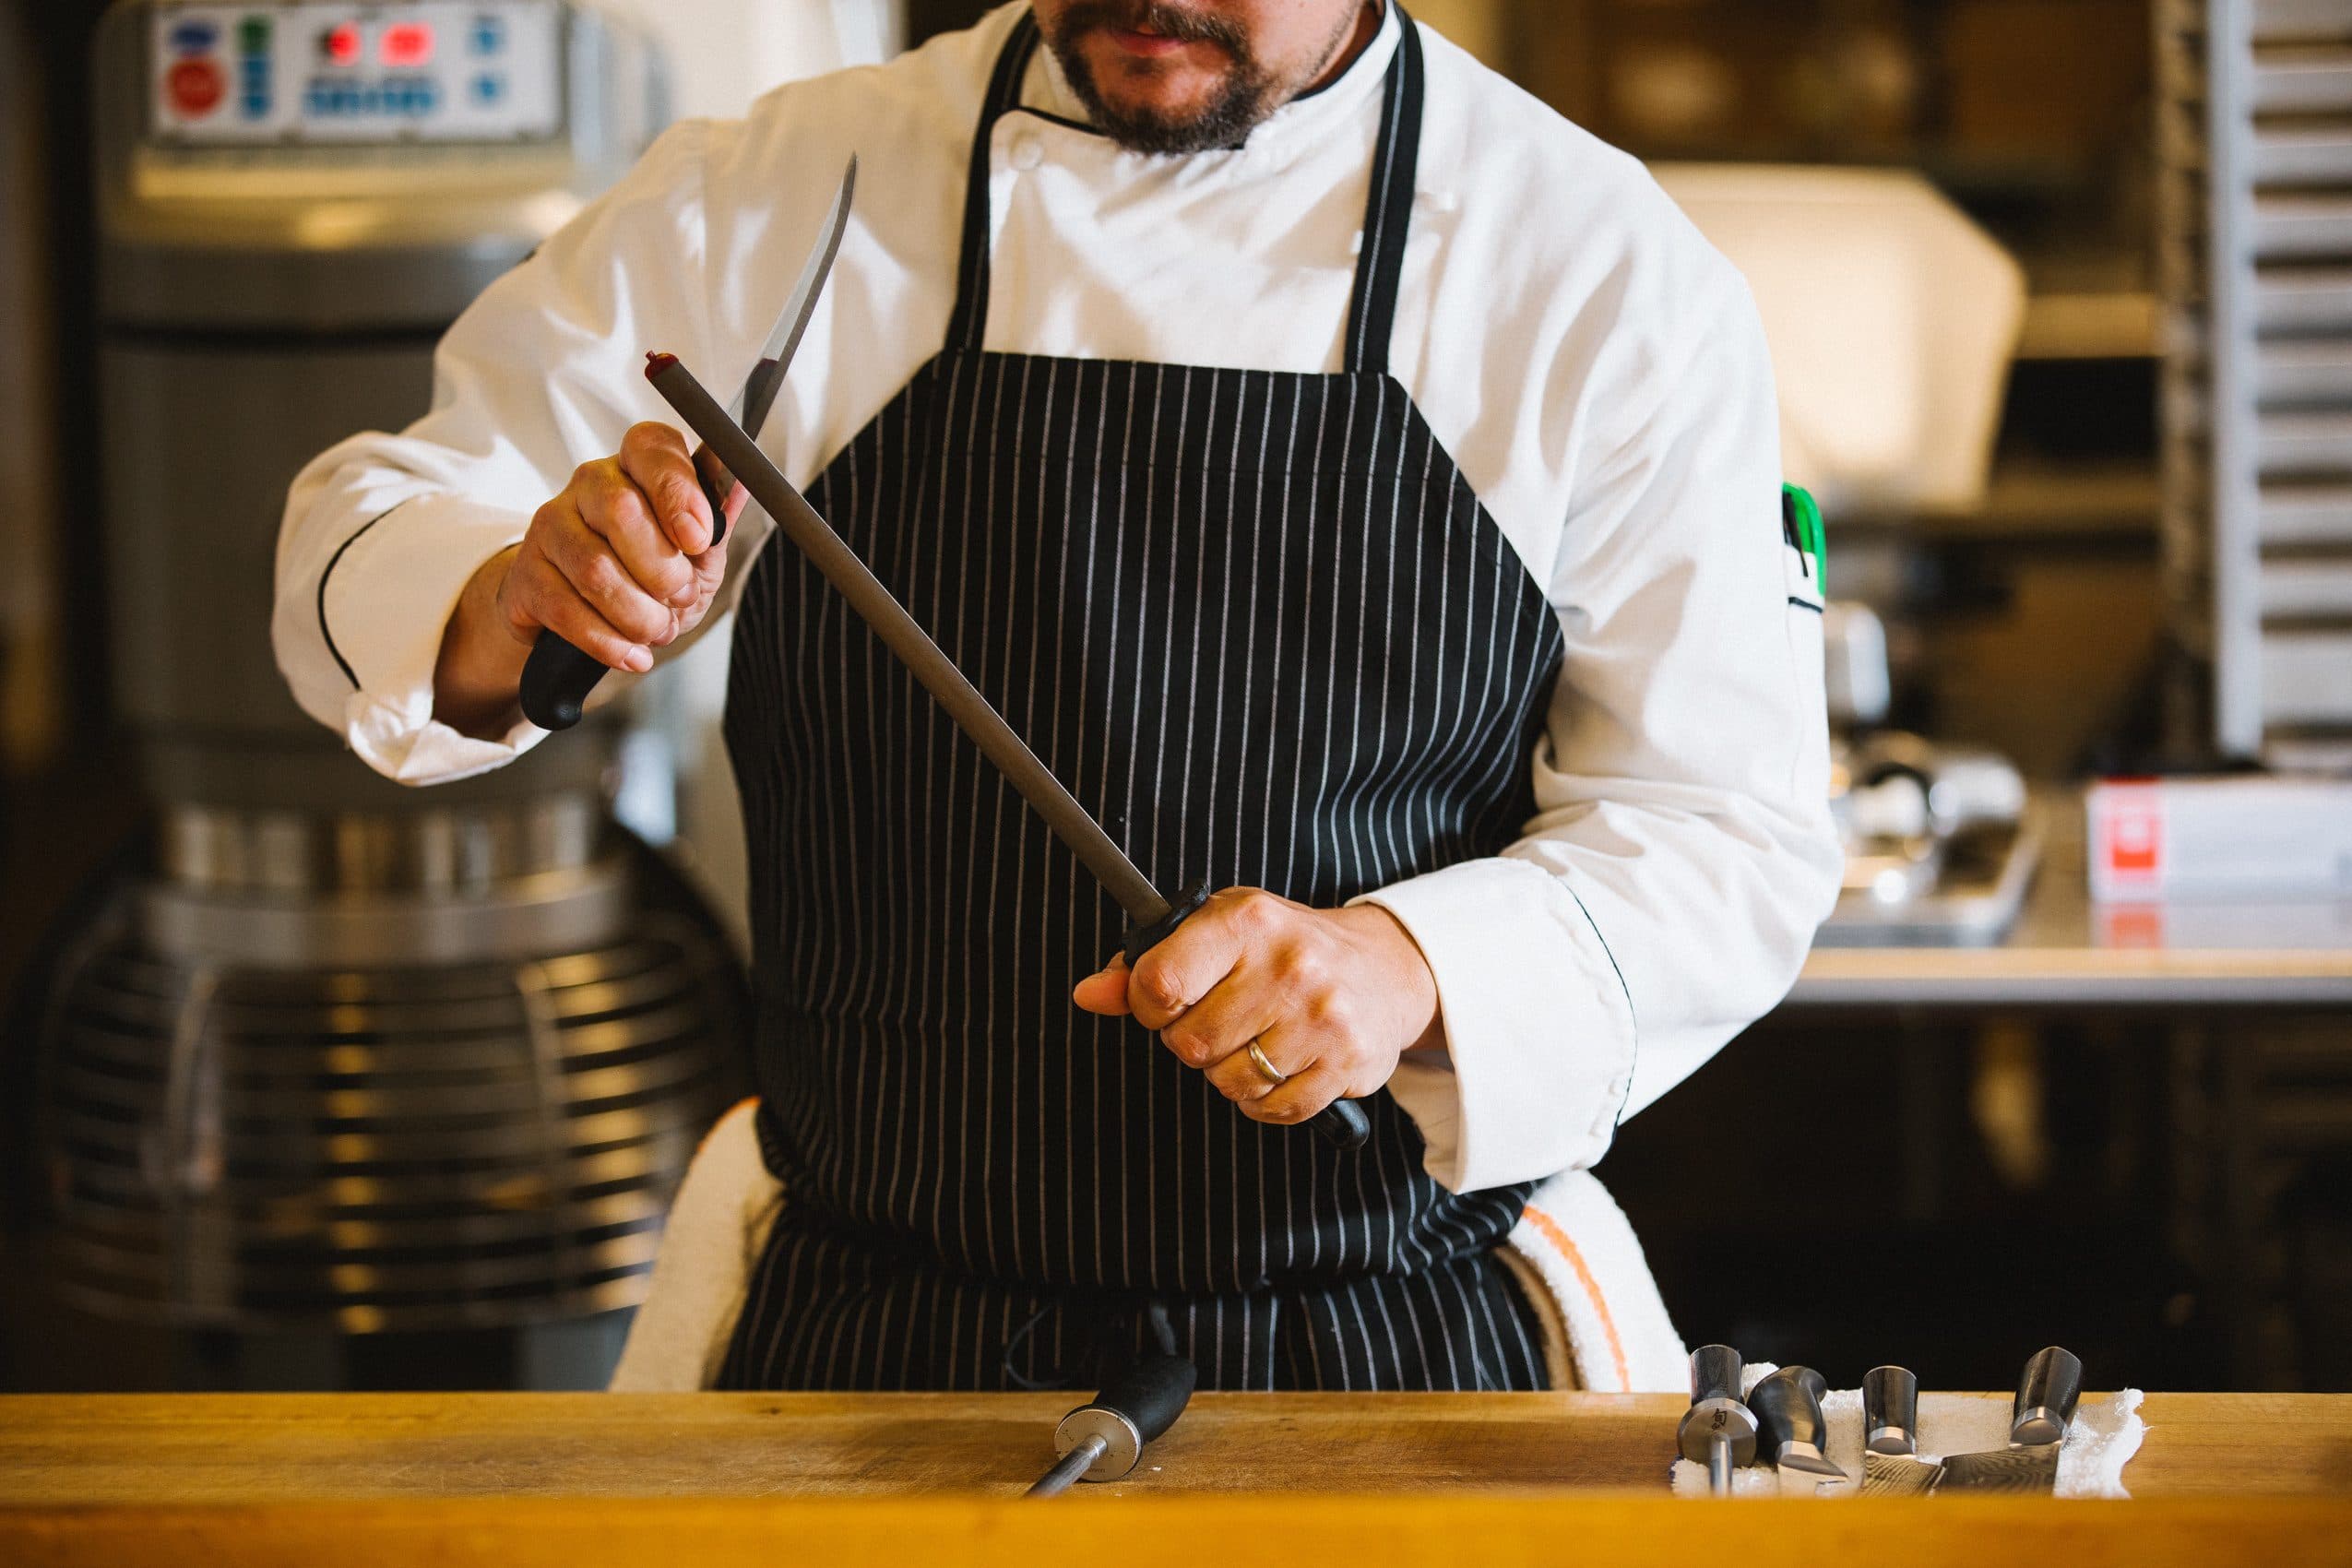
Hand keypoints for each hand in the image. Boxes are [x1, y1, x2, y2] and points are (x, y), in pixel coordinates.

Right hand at [433, 421, 739, 733]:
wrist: (583, 615)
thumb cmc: (647, 573)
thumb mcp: (695, 553)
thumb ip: (716, 523)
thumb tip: (745, 484)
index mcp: (638, 466)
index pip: (652, 448)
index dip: (678, 491)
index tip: (698, 538)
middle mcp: (590, 484)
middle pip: (621, 511)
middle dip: (662, 569)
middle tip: (679, 596)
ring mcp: (552, 525)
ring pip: (595, 568)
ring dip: (638, 614)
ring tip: (656, 628)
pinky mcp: (527, 573)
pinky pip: (567, 609)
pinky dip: (608, 641)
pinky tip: (631, 653)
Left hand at [1071, 889, 1444, 1125]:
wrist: (1384, 966)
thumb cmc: (1283, 946)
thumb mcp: (1218, 930)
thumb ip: (1147, 964)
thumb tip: (1088, 994)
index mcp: (1246, 921)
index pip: (1160, 983)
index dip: (1147, 1005)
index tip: (1165, 1001)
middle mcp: (1289, 965)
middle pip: (1190, 1044)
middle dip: (1193, 1040)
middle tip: (1223, 1017)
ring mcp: (1322, 1016)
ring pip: (1228, 1082)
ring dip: (1230, 1072)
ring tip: (1257, 1037)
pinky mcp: (1346, 1062)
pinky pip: (1272, 1109)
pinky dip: (1264, 1099)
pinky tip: (1280, 1064)